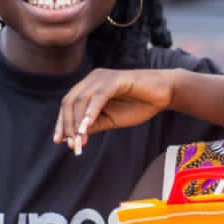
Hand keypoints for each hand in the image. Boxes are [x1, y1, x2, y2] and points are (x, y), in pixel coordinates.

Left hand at [53, 69, 174, 154]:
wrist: (164, 94)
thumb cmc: (139, 105)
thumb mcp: (111, 119)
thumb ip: (94, 124)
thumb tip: (75, 136)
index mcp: (90, 86)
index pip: (68, 104)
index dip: (62, 122)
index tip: (59, 141)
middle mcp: (93, 79)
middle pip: (70, 101)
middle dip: (68, 125)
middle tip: (72, 145)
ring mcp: (103, 77)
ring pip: (81, 100)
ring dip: (78, 123)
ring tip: (79, 141)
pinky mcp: (115, 79)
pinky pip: (98, 97)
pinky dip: (91, 112)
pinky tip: (87, 127)